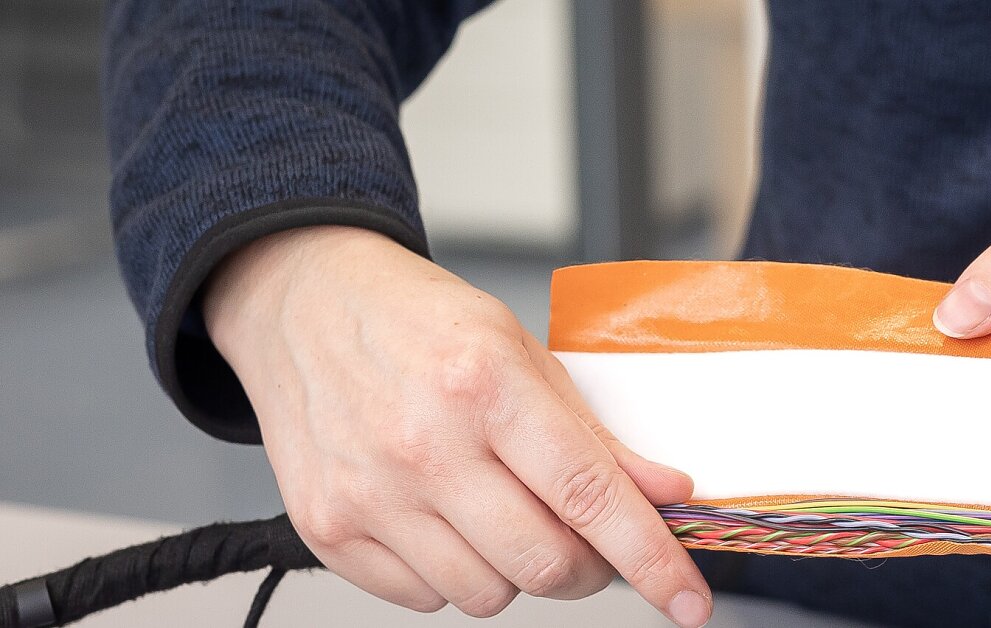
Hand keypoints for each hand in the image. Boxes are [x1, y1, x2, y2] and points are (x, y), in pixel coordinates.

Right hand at [204, 226, 712, 625]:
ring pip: (488, 594)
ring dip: (516, 570)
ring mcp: (369, 494)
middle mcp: (424, 445)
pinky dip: (453, 574)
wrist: (301, 302)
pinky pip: (424, 599)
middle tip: (588, 536)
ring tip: (501, 510)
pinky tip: (446, 518)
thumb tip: (668, 495)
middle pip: (545, 564)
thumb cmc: (418, 321)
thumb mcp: (523, 351)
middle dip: (589, 567)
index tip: (688, 601)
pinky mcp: (327, 529)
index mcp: (485, 386)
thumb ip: (597, 435)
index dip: (651, 560)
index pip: (591, 497)